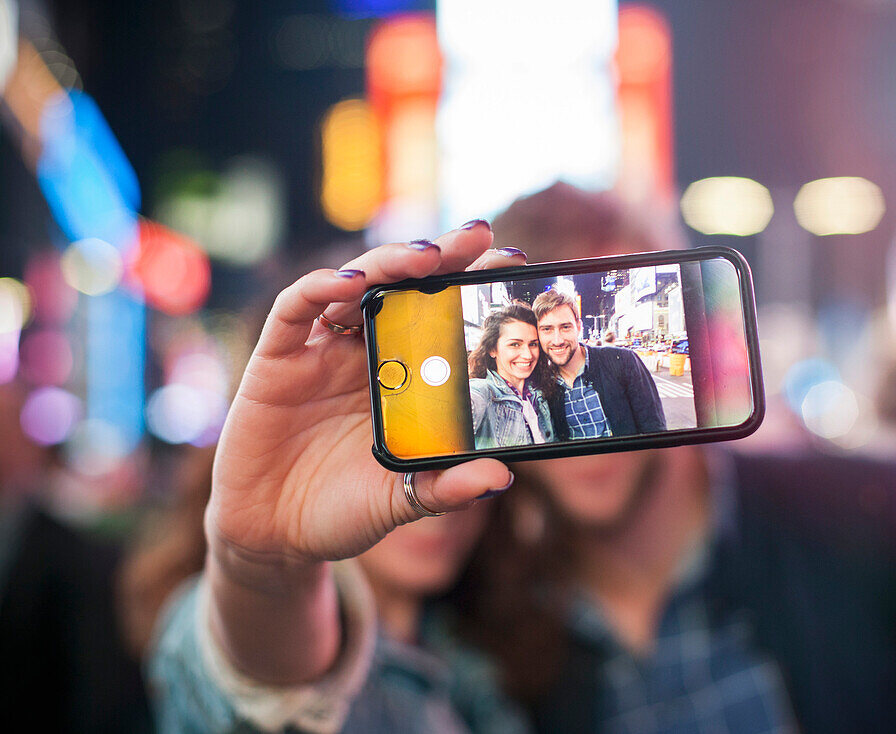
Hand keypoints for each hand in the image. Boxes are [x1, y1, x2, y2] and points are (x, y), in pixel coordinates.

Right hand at [207, 225, 522, 572]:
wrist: (275, 536)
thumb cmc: (343, 509)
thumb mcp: (402, 501)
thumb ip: (446, 488)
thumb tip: (501, 477)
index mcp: (402, 377)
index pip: (440, 317)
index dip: (472, 287)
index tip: (515, 266)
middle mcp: (364, 353)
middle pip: (403, 287)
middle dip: (442, 256)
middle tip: (480, 236)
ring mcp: (320, 352)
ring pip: (355, 285)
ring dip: (390, 263)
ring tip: (427, 255)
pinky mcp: (276, 360)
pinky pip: (294, 310)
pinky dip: (320, 288)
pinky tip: (350, 283)